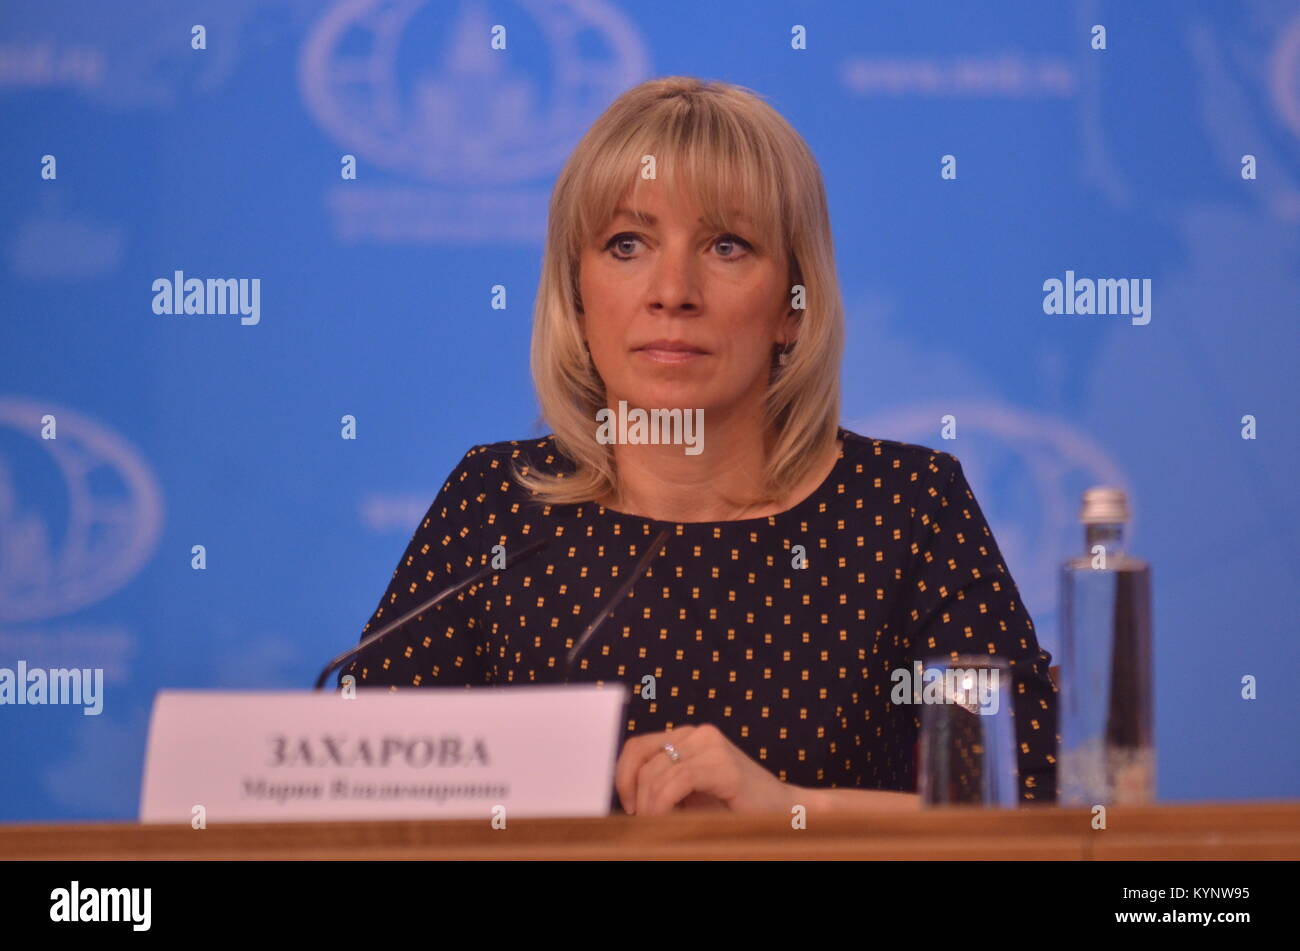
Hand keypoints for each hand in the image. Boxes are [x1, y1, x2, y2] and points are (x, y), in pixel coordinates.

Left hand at [614, 724, 799, 815]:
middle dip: (635, 796)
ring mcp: (712, 745)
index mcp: (687, 737)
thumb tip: (624, 799)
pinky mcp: (724, 765)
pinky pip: (678, 780)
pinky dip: (663, 804)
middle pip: (644, 759)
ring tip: (654, 827)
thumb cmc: (735, 809)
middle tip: (641, 824)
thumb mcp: (689, 795)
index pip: (637, 746)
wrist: (784, 813)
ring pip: (658, 772)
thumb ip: (662, 787)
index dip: (622, 775)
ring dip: (649, 806)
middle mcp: (698, 734)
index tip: (626, 806)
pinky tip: (665, 820)